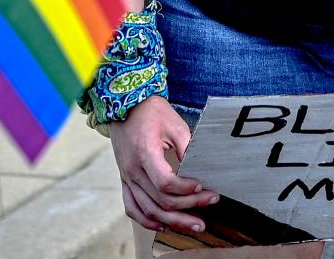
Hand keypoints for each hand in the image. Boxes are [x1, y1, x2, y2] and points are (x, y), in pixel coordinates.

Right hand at [107, 96, 217, 232]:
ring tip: (193, 224)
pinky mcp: (125, 181)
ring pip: (147, 210)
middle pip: (159, 200)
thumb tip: (201, 168)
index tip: (204, 187)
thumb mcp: (174, 124)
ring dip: (172, 221)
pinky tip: (163, 225)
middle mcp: (132, 170)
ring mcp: (126, 178)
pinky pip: (132, 208)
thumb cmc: (152, 113)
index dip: (186, 189)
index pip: (165, 183)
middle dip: (187, 208)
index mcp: (145, 154)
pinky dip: (147, 221)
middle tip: (209, 208)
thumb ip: (187, 147)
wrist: (125, 107)